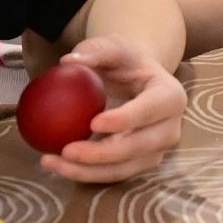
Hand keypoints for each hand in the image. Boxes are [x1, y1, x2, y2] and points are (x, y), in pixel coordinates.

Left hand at [40, 36, 184, 184]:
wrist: (136, 81)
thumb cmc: (125, 62)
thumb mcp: (113, 48)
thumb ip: (94, 50)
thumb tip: (68, 62)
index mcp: (170, 96)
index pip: (151, 110)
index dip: (125, 120)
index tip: (93, 123)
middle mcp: (169, 128)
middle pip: (139, 147)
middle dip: (102, 154)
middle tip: (67, 150)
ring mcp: (157, 150)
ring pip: (124, 168)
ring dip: (88, 171)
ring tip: (52, 162)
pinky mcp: (139, 164)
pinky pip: (113, 174)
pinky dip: (85, 174)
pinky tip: (57, 164)